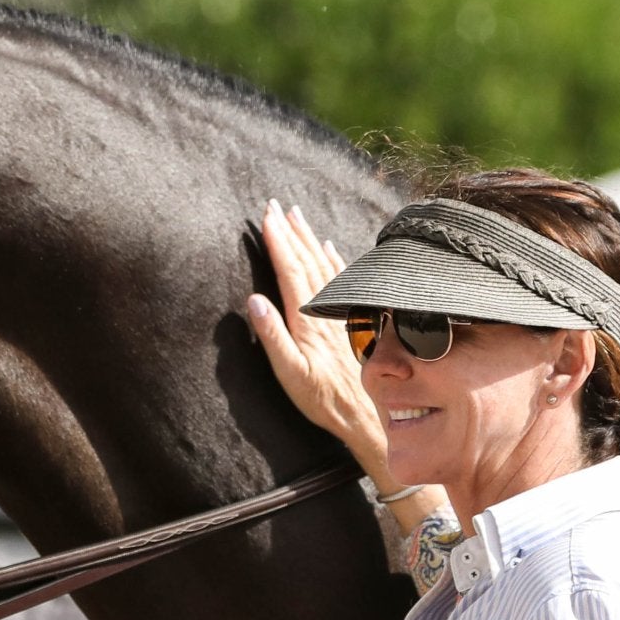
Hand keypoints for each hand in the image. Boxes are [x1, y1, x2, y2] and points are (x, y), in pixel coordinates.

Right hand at [246, 201, 390, 475]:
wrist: (366, 414)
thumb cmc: (323, 399)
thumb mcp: (290, 375)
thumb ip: (272, 337)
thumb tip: (253, 300)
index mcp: (307, 319)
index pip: (290, 271)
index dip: (278, 242)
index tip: (265, 217)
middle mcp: (326, 310)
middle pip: (306, 260)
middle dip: (290, 231)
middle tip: (275, 205)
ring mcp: (342, 313)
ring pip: (324, 264)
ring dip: (309, 238)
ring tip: (296, 215)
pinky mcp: (352, 320)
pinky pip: (342, 279)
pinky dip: (333, 258)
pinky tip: (328, 245)